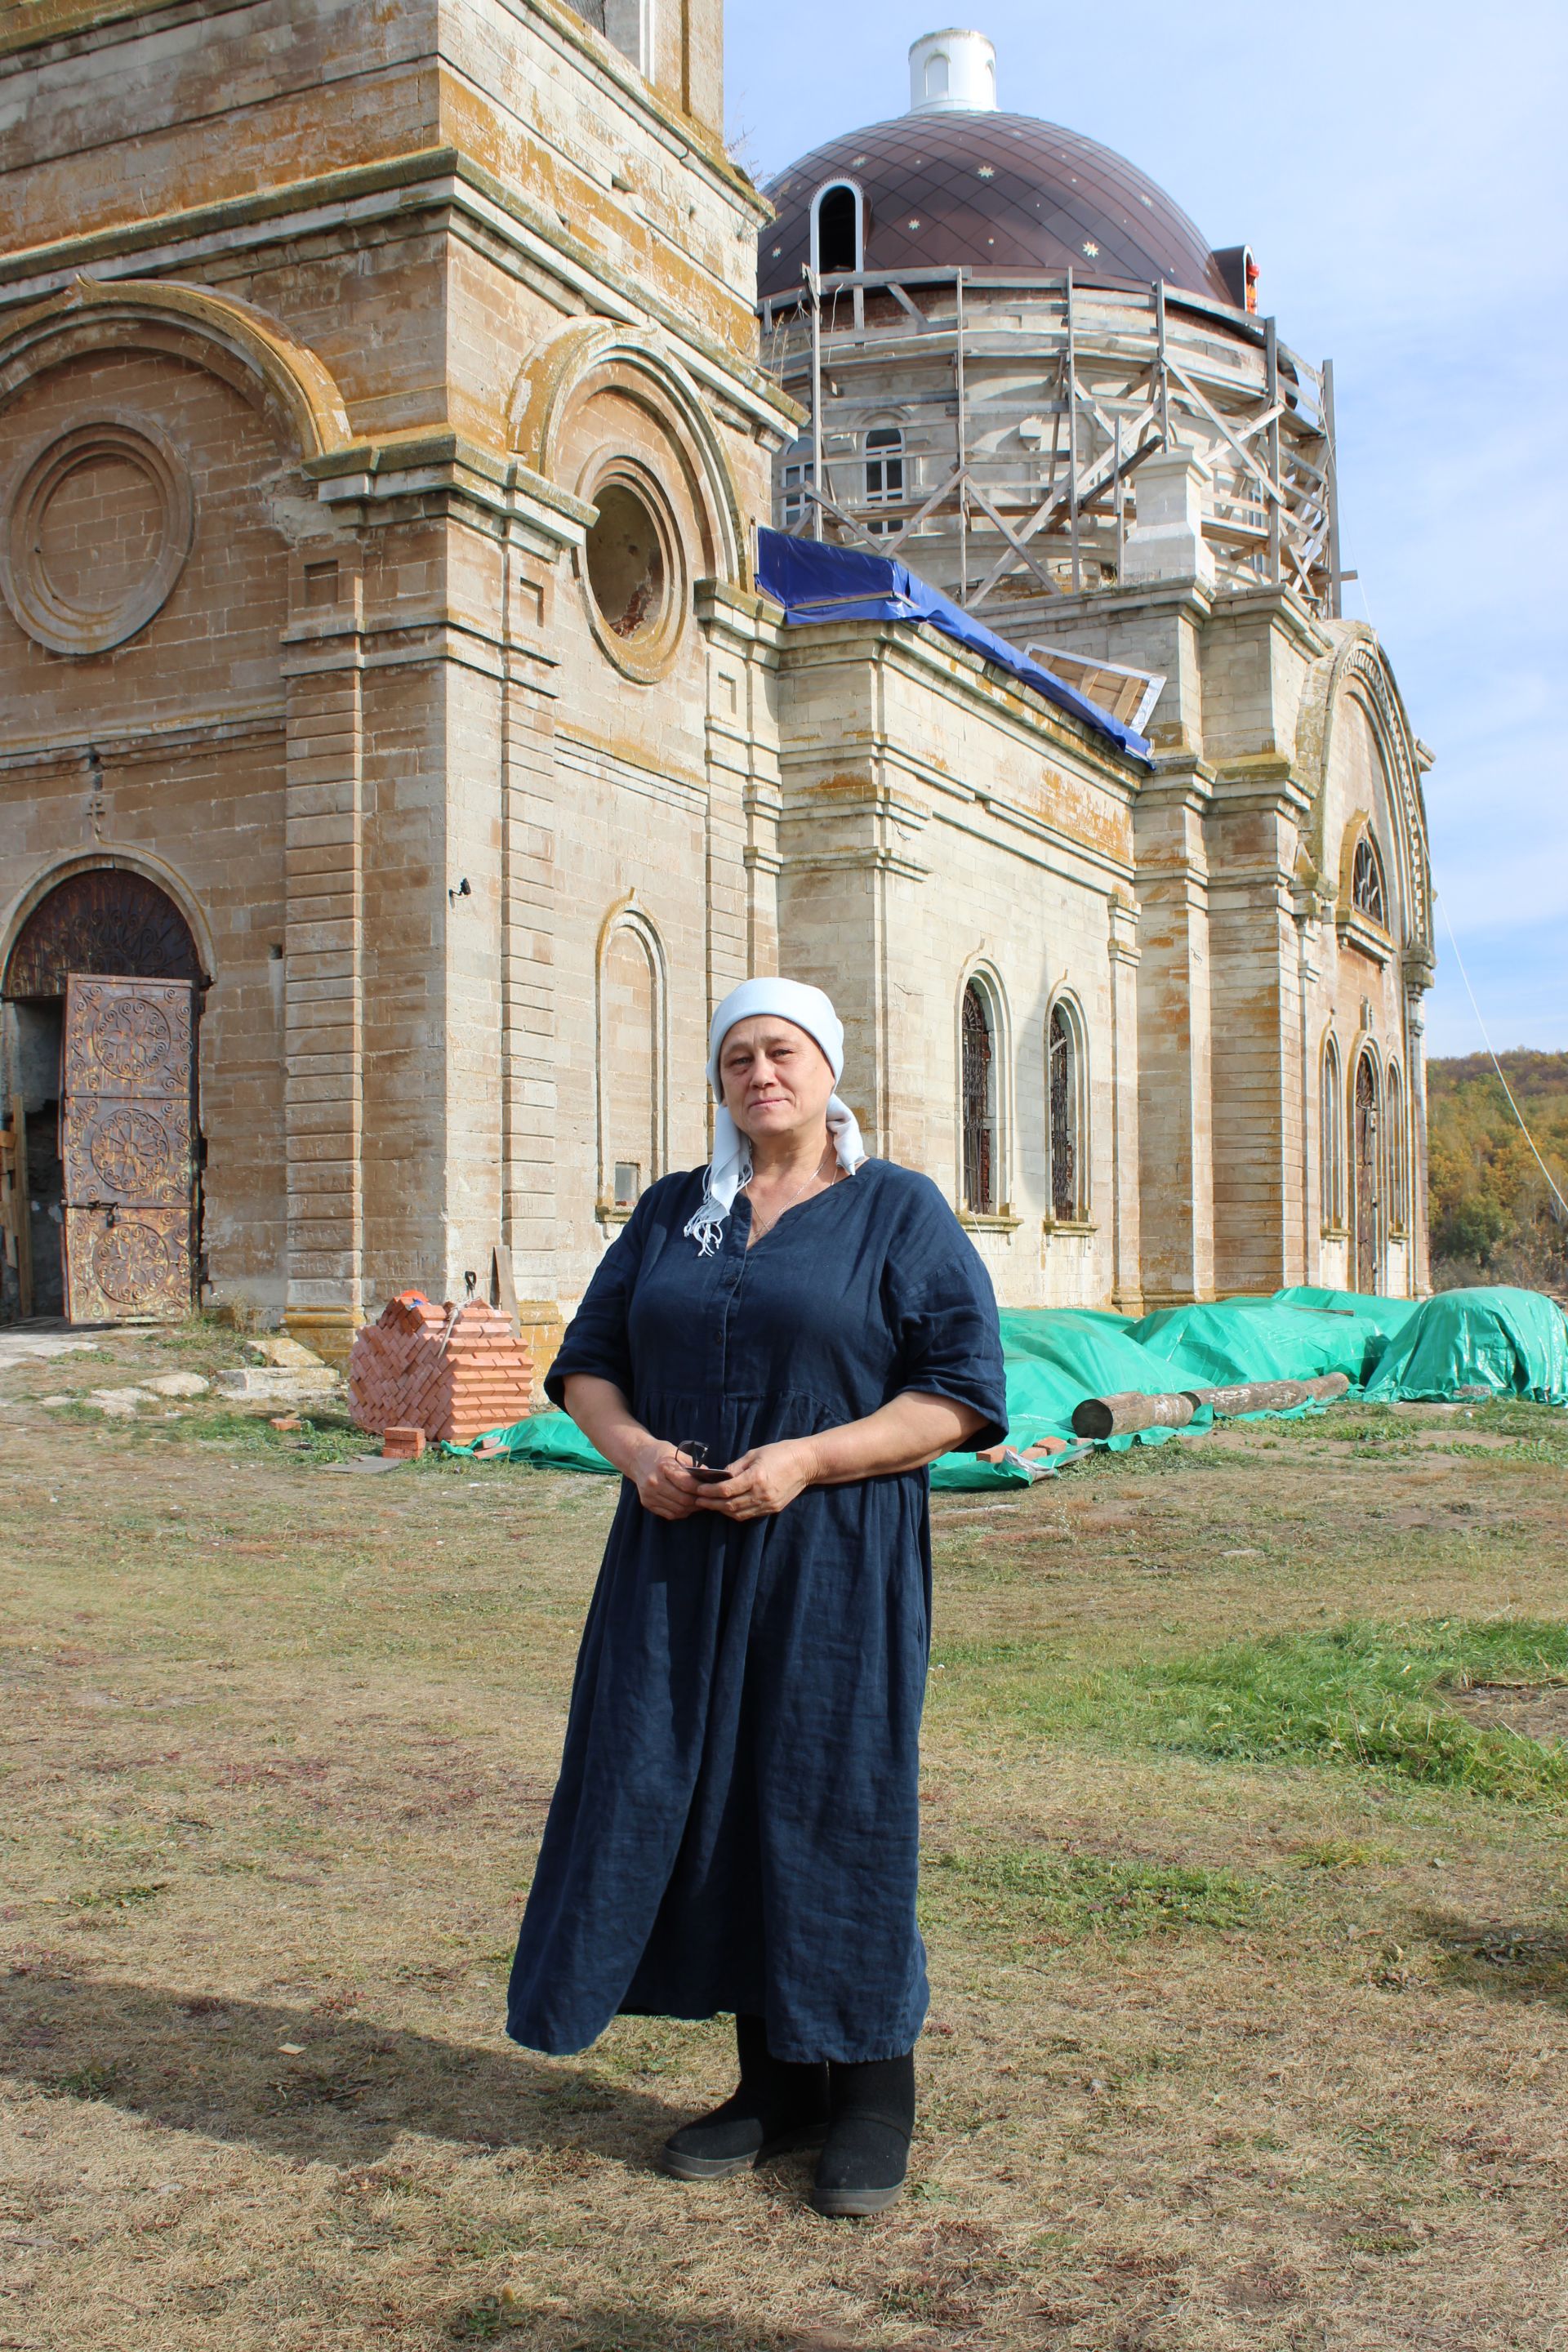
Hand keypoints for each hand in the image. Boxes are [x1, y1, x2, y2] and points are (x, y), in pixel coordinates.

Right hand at [628, 1437, 703, 1520]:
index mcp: (662, 1467)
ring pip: (677, 1510)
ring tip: (699, 1503)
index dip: (701, 1489)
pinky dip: (681, 1512)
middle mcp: (654, 1483)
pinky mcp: (647, 1503)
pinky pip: (669, 1514)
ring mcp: (649, 1495)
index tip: (710, 1489)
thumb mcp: (677, 1453)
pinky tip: (686, 1506)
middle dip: (698, 1501)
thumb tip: (710, 1476)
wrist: (637, 1458)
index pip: (687, 1484)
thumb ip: (693, 1464)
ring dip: (691, 1509)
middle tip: (707, 1499)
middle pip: (683, 1500)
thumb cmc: (660, 1453)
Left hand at [692, 1438, 820, 1520]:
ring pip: (738, 1513)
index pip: (726, 1490)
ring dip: (721, 1510)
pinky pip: (749, 1515)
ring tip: (709, 1504)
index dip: (709, 1491)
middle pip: (729, 1505)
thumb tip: (719, 1476)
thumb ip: (735, 1467)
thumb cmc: (780, 1453)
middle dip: (711, 1503)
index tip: (698, 1489)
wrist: (806, 1463)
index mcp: (756, 1478)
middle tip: (698, 1500)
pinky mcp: (772, 1509)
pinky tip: (727, 1507)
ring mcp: (767, 1504)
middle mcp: (761, 1494)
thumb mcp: (755, 1454)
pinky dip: (735, 1513)